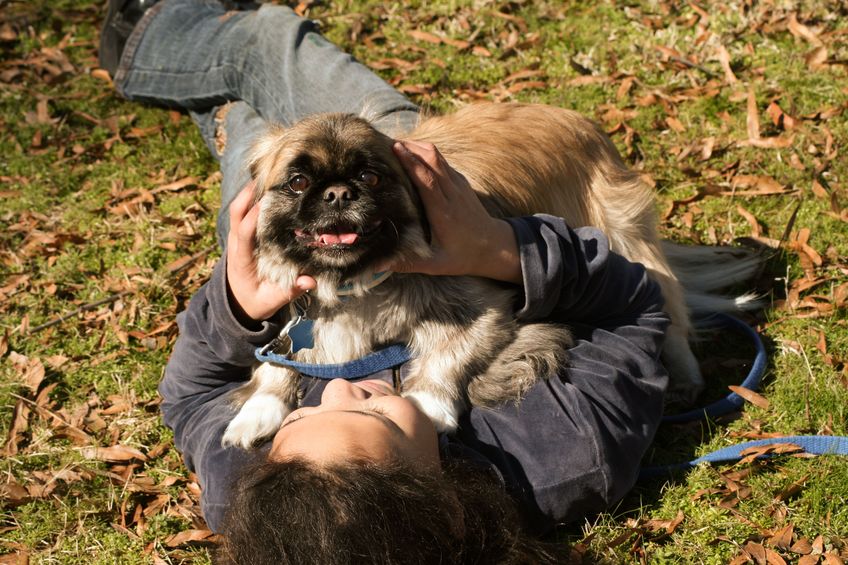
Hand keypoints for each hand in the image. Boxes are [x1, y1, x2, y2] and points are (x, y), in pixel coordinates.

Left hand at [226, 182, 315, 322]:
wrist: (238, 303)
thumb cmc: (257, 300)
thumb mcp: (273, 301)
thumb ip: (291, 290)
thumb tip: (310, 281)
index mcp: (241, 260)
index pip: (244, 233)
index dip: (253, 217)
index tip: (267, 202)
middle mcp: (235, 245)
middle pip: (236, 212)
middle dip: (248, 194)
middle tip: (269, 178)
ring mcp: (236, 238)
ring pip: (238, 209)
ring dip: (250, 192)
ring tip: (270, 177)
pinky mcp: (241, 235)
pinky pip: (243, 212)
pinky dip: (252, 198)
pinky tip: (268, 189)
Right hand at [389, 140, 521, 283]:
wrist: (494, 247)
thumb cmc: (463, 256)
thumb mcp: (435, 265)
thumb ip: (407, 263)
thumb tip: (376, 265)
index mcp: (444, 211)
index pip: (427, 179)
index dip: (411, 161)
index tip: (394, 148)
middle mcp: (452, 193)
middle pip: (432, 159)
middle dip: (409, 147)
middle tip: (383, 143)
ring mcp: (459, 185)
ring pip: (437, 156)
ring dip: (416, 147)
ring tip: (392, 145)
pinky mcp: (461, 182)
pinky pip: (441, 161)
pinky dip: (425, 153)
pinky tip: (410, 155)